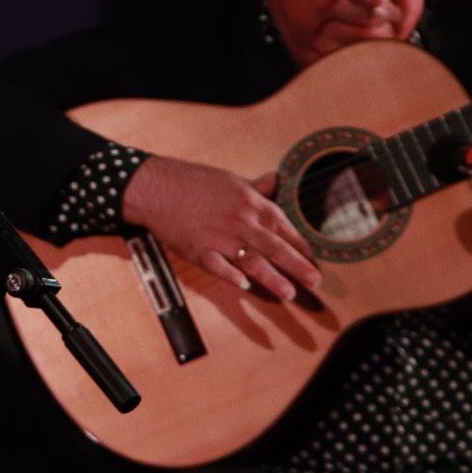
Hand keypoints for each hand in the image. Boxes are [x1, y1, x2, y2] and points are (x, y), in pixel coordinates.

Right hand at [120, 154, 323, 301]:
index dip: (300, 244)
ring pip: (252, 261)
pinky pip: (219, 267)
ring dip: (273, 279)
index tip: (312, 257)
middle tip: (315, 281)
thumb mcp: (230, 180)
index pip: (283, 226)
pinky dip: (231, 276)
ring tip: (289, 293)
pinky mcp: (199, 250)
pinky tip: (244, 286)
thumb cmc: (193, 181)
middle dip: (298, 266)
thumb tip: (275, 180)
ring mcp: (219, 237)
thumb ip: (256, 187)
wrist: (156, 187)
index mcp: (250, 203)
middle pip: (275, 247)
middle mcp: (240, 221)